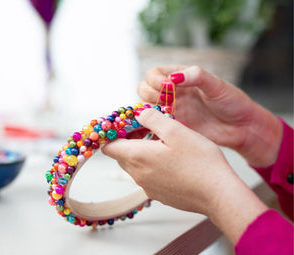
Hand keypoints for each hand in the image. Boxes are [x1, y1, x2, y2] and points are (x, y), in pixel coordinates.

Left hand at [102, 109, 267, 243]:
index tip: (128, 124)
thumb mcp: (175, 130)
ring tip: (163, 143)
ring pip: (135, 165)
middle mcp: (138, 175)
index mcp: (138, 157)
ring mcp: (148, 187)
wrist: (218, 194)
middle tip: (148, 129)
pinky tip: (171, 160)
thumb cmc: (200, 161)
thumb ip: (152, 119)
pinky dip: (152, 165)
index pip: (109, 146)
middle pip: (121, 155)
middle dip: (129, 140)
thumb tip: (138, 115)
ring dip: (142, 152)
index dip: (114, 133)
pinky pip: (147, 176)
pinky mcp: (160, 194)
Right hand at [138, 66, 282, 166]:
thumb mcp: (217, 85)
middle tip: (163, 101)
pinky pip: (156, 125)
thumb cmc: (232, 102)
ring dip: (149, 110)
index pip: (154, 74)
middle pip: (144, 90)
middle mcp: (173, 94)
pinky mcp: (175, 127)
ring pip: (147, 108)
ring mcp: (172, 111)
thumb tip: (175, 77)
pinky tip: (161, 126)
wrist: (242, 127)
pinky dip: (153, 125)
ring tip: (164, 114)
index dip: (154, 79)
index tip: (165, 86)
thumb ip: (197, 76)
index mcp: (181, 78)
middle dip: (149, 94)